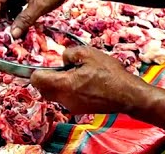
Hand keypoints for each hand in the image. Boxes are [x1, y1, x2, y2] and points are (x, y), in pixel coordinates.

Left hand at [30, 46, 148, 115]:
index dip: (36, 70)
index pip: (36, 80)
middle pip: (42, 90)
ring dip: (56, 84)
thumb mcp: (89, 54)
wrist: (128, 94)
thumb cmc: (110, 75)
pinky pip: (65, 99)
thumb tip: (63, 58)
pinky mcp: (80, 109)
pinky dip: (67, 90)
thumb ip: (70, 53)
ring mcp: (72, 107)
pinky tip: (81, 82)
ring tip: (73, 73)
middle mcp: (65, 99)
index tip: (42, 64)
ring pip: (53, 95)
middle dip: (45, 78)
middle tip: (58, 68)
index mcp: (64, 85)